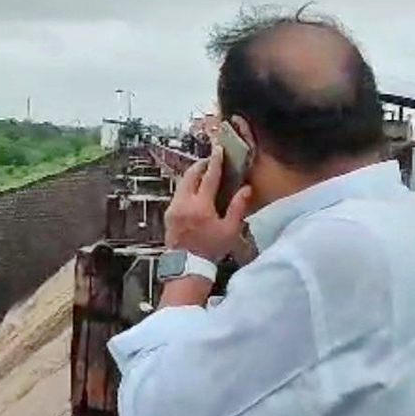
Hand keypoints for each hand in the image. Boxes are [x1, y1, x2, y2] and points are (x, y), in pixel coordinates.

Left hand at [164, 144, 251, 261]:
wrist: (187, 265)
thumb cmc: (211, 249)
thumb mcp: (230, 229)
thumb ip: (238, 207)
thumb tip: (246, 188)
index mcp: (201, 205)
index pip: (209, 177)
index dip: (215, 161)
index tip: (218, 150)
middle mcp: (184, 202)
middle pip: (190, 175)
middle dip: (201, 165)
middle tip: (210, 161)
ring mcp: (174, 207)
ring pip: (182, 184)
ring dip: (193, 176)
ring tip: (203, 174)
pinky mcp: (169, 214)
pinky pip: (178, 194)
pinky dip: (187, 187)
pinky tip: (194, 191)